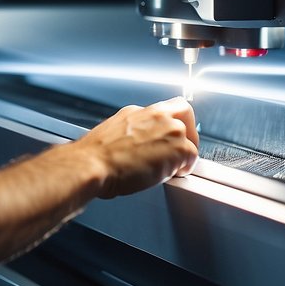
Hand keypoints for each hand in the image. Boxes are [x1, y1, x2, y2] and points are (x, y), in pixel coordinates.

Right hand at [75, 97, 198, 198]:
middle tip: (180, 148)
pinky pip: (192, 158)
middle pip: (184, 112)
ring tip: (171, 168)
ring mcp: (169, 129)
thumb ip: (129, 136)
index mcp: (135, 113)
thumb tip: (133, 147)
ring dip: (183, 153)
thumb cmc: (94, 157)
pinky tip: (171, 176)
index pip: (162, 109)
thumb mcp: (111, 136)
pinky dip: (185, 168)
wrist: (92, 164)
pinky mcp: (178, 148)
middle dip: (186, 130)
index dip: (170, 122)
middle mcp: (154, 115)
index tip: (168, 135)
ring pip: (190, 138)